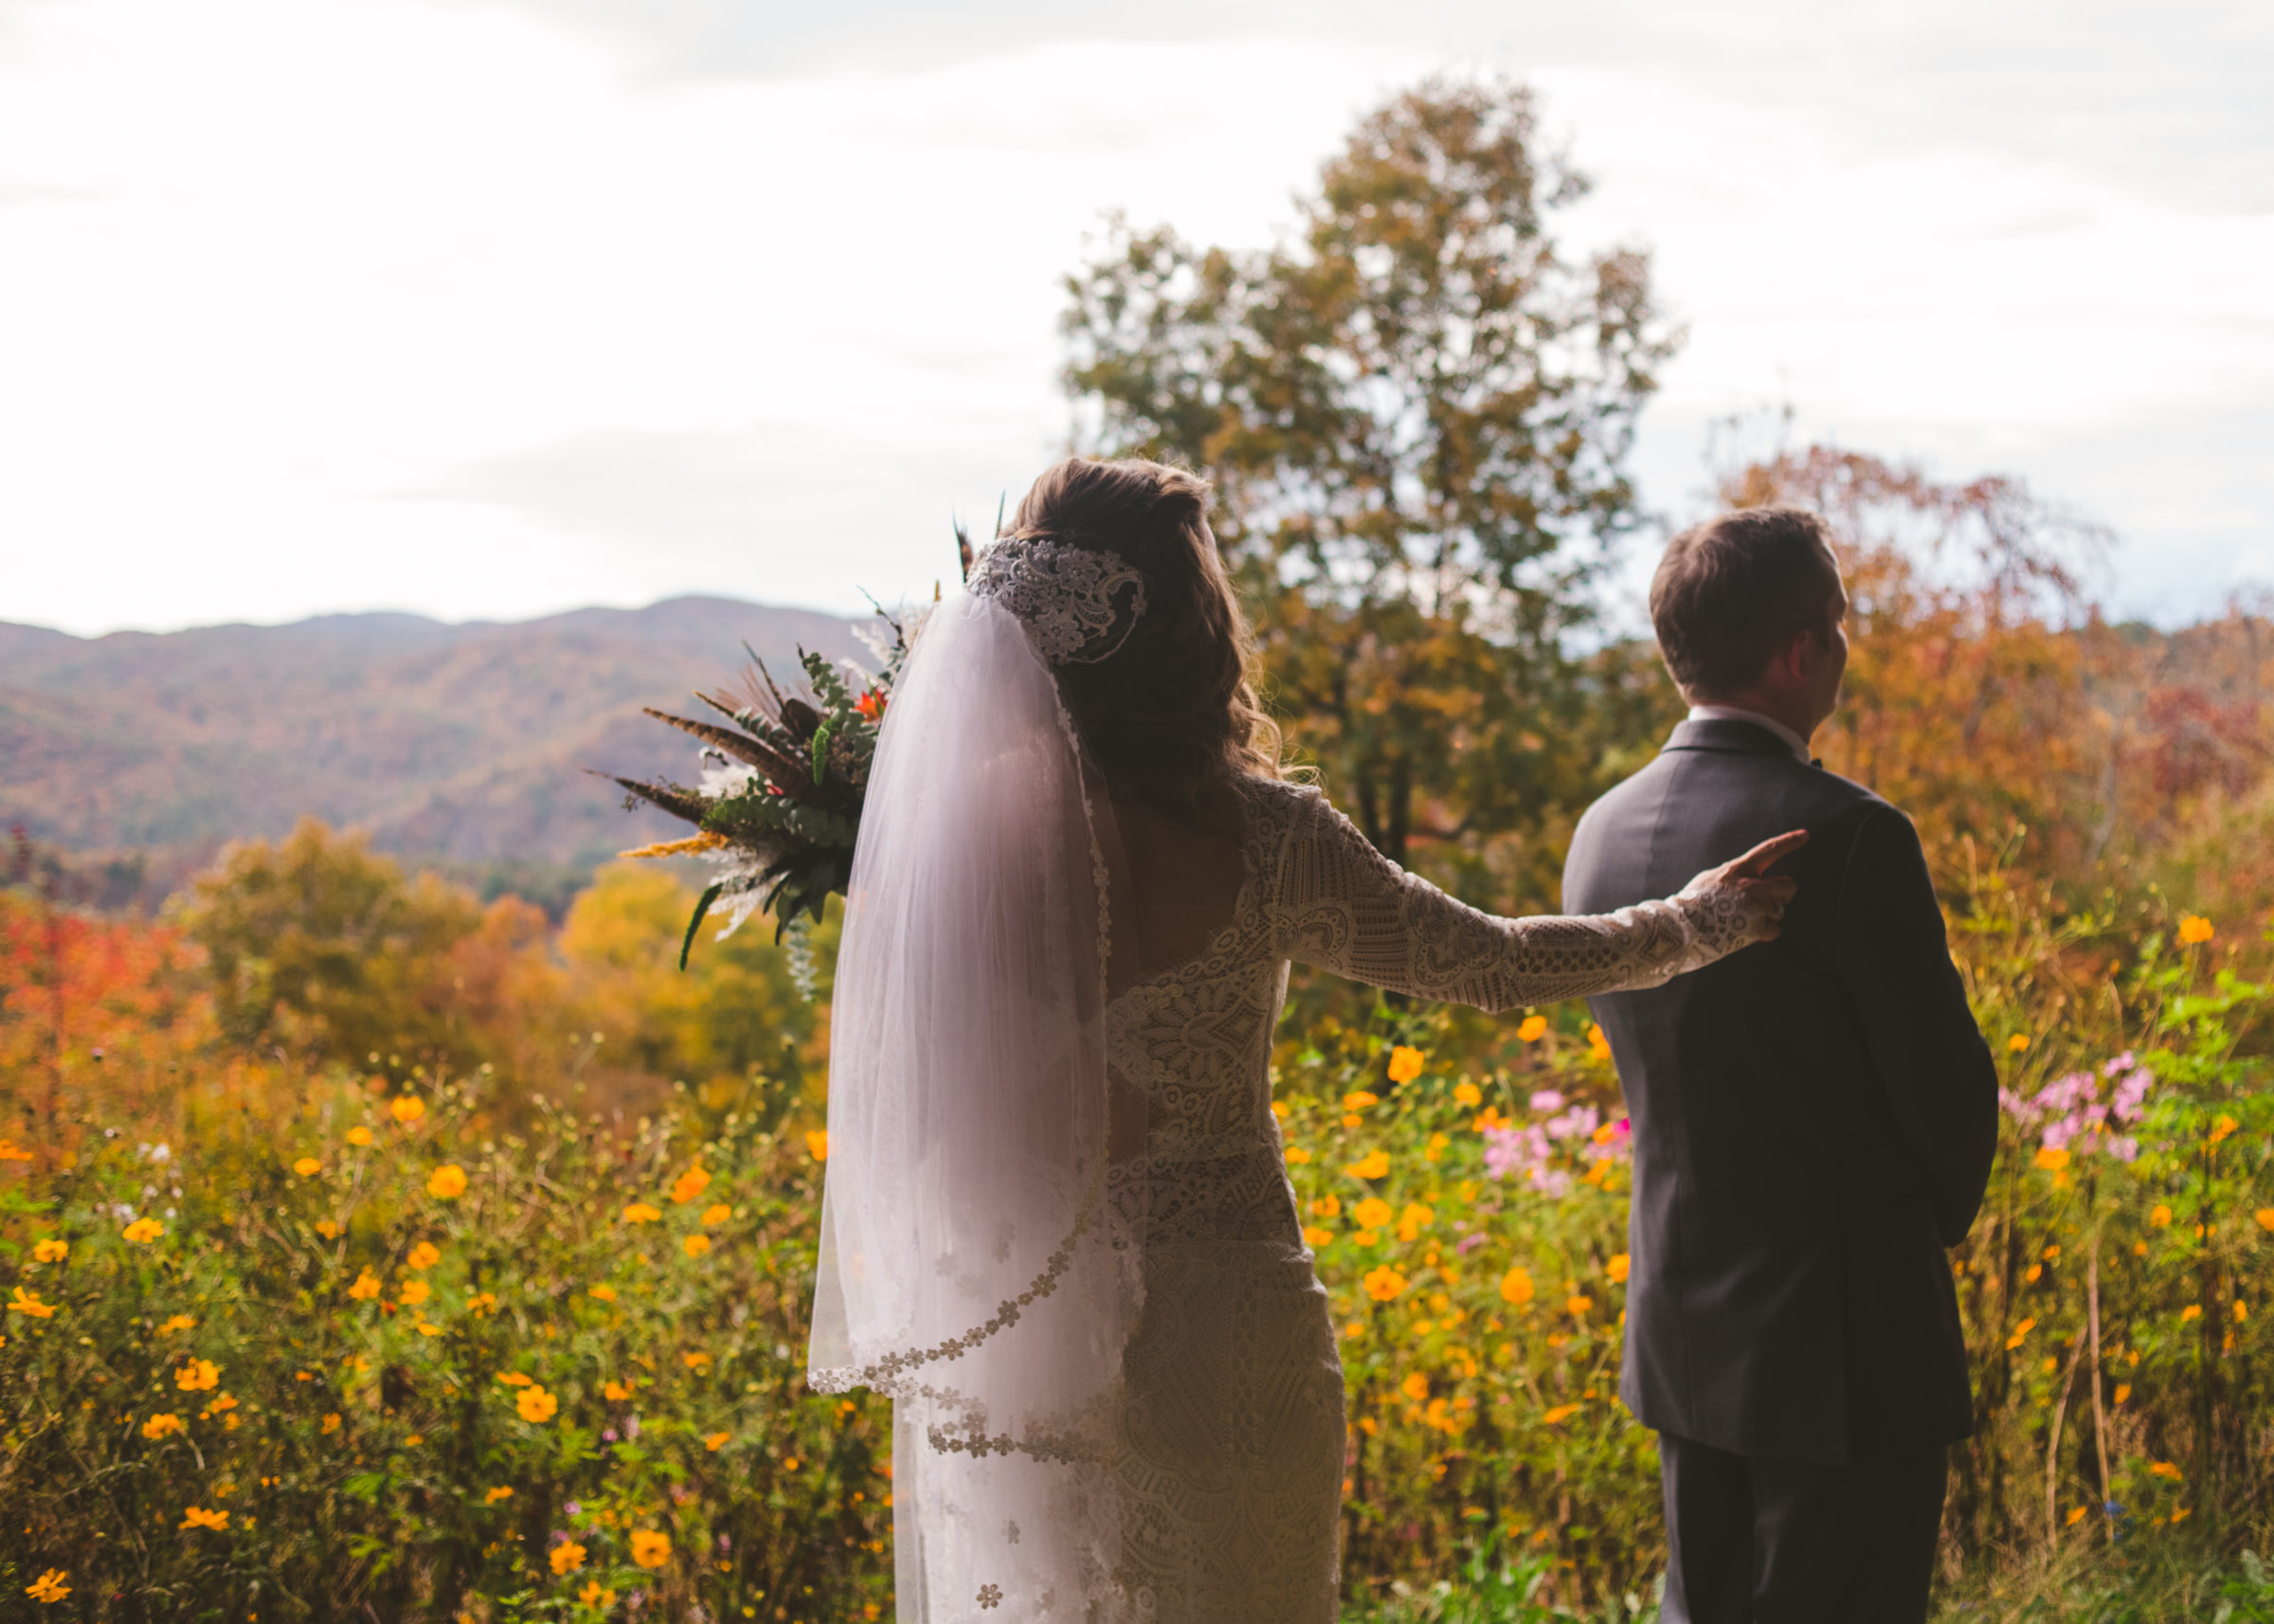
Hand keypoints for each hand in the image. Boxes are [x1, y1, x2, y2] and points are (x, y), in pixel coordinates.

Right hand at [1676, 830, 1806, 943]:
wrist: (1681, 926)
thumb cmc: (1691, 904)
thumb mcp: (1709, 879)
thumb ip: (1731, 877)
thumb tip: (1743, 880)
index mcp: (1738, 870)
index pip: (1768, 850)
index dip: (1788, 842)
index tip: (1805, 835)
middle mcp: (1751, 885)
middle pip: (1789, 886)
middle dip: (1782, 895)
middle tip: (1768, 903)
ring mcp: (1755, 906)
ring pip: (1781, 911)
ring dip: (1768, 917)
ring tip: (1745, 921)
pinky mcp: (1757, 927)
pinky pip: (1775, 930)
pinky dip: (1764, 934)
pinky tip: (1746, 933)